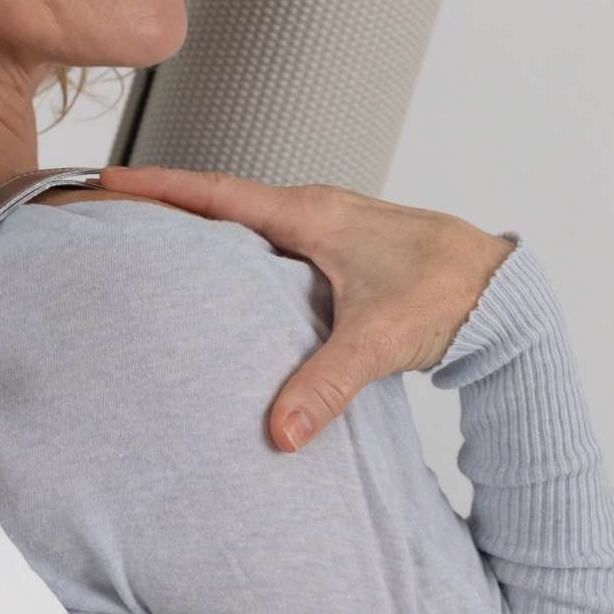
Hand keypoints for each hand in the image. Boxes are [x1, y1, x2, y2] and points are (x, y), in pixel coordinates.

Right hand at [97, 165, 515, 452]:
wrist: (506, 292)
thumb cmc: (448, 294)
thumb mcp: (380, 338)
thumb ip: (327, 384)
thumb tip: (278, 433)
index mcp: (311, 215)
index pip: (216, 194)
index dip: (158, 186)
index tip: (106, 179)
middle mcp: (314, 211)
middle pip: (221, 200)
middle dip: (166, 200)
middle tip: (113, 207)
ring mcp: (328, 229)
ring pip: (249, 222)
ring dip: (203, 225)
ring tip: (155, 239)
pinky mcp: (341, 251)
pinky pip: (273, 242)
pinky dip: (238, 250)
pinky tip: (227, 278)